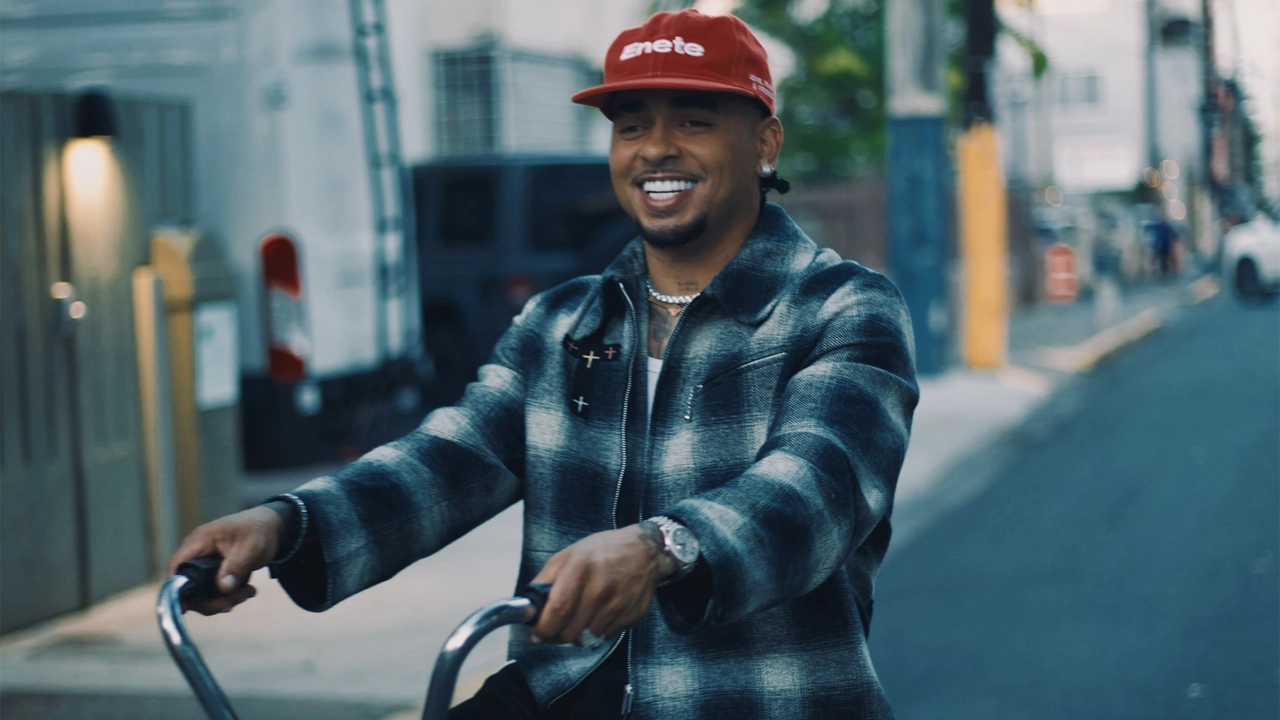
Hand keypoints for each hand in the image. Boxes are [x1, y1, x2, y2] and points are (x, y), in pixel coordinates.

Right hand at [165, 506, 284, 615]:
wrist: (271, 527)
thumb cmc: (259, 531)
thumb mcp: (252, 548)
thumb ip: (237, 566)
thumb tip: (223, 588)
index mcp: (200, 541)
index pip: (176, 566)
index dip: (175, 589)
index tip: (186, 608)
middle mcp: (196, 554)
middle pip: (188, 587)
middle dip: (210, 601)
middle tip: (233, 602)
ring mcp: (203, 564)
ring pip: (202, 594)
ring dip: (223, 600)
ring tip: (248, 592)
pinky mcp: (212, 573)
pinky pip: (213, 591)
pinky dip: (228, 596)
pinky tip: (248, 591)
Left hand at [529, 522, 676, 644]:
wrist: (646, 552)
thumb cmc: (602, 551)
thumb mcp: (569, 554)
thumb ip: (545, 580)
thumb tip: (528, 609)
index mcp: (581, 568)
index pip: (558, 609)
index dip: (544, 628)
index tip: (537, 634)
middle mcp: (600, 588)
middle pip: (570, 631)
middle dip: (557, 636)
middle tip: (554, 630)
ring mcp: (618, 605)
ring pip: (587, 639)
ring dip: (577, 635)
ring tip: (577, 620)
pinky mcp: (630, 617)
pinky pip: (604, 637)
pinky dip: (595, 633)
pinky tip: (596, 617)